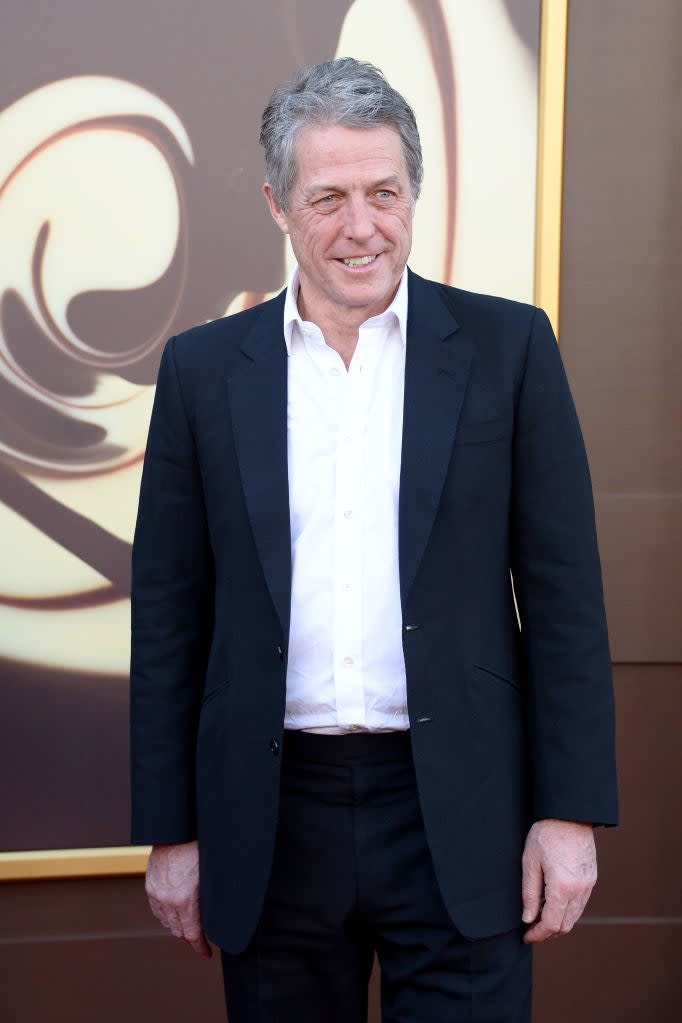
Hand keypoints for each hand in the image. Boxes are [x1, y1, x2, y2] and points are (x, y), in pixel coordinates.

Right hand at [145, 840, 211, 957]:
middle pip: (178, 931)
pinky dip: (166, 914)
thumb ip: (212, 897)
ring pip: (166, 922)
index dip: (200, 947)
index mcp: (185, 898)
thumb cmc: (198, 846)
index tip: (207, 953)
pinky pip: (157, 909)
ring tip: (190, 924)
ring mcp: (156, 892)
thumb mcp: (212, 874)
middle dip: (190, 937)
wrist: (177, 828)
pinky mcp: (150, 885)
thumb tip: (220, 912)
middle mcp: (167, 899)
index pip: (192, 934)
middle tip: (201, 939)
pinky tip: (175, 911)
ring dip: (178, 926)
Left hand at [521, 819, 596, 943]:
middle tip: (531, 929)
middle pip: (565, 925)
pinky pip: (580, 904)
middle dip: (548, 932)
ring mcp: (588, 885)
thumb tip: (527, 919)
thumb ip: (529, 893)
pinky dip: (567, 909)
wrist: (569, 815)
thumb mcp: (529, 862)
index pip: (551, 924)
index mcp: (562, 887)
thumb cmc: (546, 834)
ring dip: (558, 921)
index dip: (537, 935)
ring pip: (574, 916)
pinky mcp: (591, 879)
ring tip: (539, 915)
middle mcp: (579, 890)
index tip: (526, 936)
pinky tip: (552, 901)